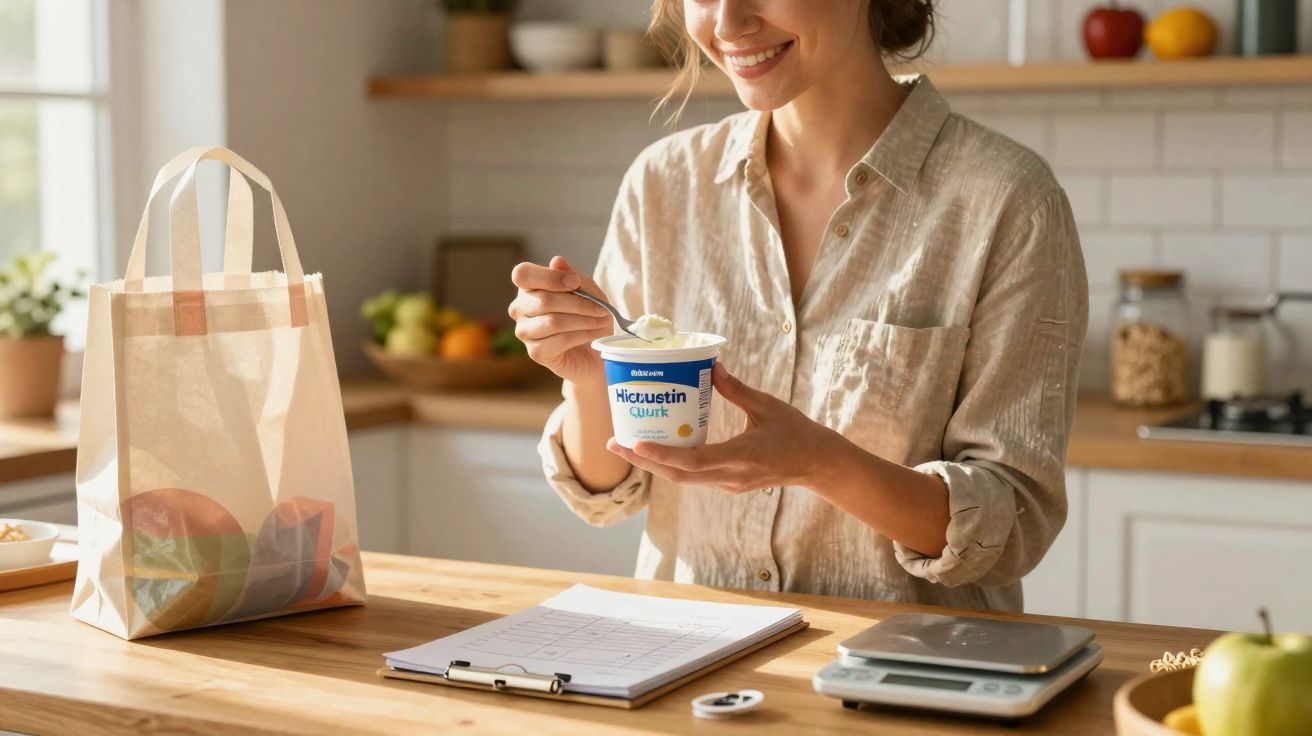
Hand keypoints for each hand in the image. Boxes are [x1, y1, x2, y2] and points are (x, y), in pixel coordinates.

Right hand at [508, 256, 613, 383]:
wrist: (594, 349)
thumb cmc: (587, 314)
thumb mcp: (587, 290)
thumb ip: (573, 275)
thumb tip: (557, 261)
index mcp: (528, 287)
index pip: (522, 274)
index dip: (548, 277)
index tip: (575, 283)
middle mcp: (519, 308)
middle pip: (544, 300)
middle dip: (579, 303)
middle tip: (603, 309)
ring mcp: (524, 331)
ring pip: (553, 321)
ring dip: (584, 320)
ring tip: (603, 320)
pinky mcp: (535, 352)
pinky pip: (560, 340)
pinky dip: (582, 335)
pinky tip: (595, 334)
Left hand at [606, 363, 842, 492]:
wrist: (819, 464)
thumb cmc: (797, 433)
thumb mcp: (767, 407)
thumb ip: (737, 389)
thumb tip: (713, 365)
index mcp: (741, 457)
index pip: (693, 461)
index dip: (662, 455)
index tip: (636, 445)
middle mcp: (730, 477)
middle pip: (678, 475)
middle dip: (644, 462)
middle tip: (614, 443)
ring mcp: (729, 484)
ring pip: (684, 479)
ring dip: (655, 465)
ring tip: (628, 445)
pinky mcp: (729, 484)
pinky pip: (695, 477)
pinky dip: (673, 465)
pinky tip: (658, 450)